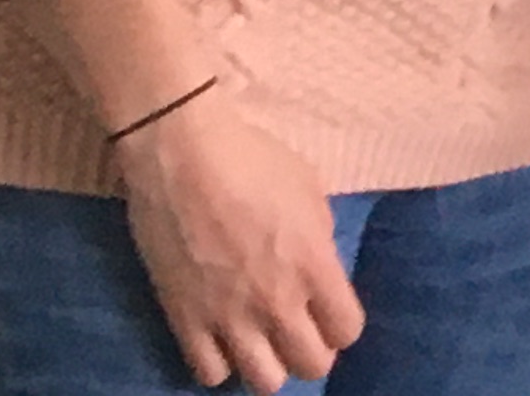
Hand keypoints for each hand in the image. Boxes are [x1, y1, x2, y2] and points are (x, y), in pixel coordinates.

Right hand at [110, 91, 364, 394]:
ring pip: (263, 382)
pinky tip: (220, 340)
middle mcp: (278, 301)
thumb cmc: (253, 160)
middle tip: (297, 331)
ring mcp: (229, 316)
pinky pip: (209, 373)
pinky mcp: (185, 320)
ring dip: (268, 365)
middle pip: (311, 365)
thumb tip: (316, 267)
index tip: (328, 313)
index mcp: (315, 265)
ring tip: (260, 342)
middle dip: (311, 352)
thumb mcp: (308, 190)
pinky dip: (219, 363)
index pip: (346, 330)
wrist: (182, 157)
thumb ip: (317, 239)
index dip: (341, 325)